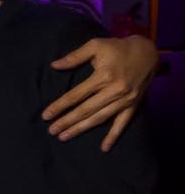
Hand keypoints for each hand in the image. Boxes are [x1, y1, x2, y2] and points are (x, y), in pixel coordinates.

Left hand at [43, 34, 156, 148]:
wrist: (148, 52)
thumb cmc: (118, 47)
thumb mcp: (95, 45)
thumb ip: (74, 57)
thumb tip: (54, 65)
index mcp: (103, 76)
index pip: (76, 95)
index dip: (60, 106)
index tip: (45, 115)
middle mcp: (114, 90)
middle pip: (85, 110)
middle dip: (67, 121)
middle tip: (51, 131)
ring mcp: (125, 99)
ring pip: (100, 118)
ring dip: (82, 129)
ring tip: (65, 136)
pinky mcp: (133, 104)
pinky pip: (123, 123)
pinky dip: (113, 136)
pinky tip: (104, 148)